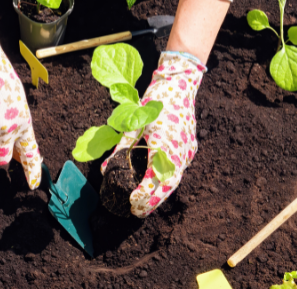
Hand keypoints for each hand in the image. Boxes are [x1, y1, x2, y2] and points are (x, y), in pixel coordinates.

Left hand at [101, 52, 205, 216]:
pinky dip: (169, 180)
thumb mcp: (133, 123)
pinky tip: (159, 185)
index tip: (132, 202)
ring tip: (147, 205)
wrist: (180, 82)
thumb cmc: (154, 101)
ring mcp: (187, 149)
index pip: (154, 177)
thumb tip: (105, 170)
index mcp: (163, 144)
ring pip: (176, 179)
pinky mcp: (190, 145)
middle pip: (168, 184)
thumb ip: (121, 147)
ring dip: (161, 193)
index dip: (144, 193)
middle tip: (137, 212)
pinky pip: (180, 169)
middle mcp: (178, 150)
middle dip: (153, 201)